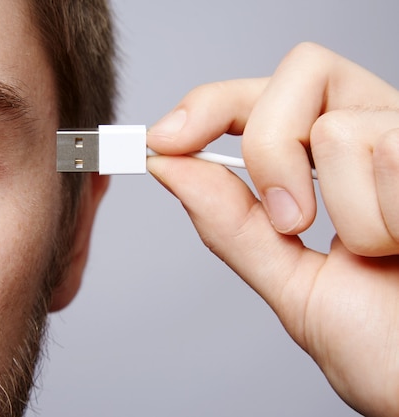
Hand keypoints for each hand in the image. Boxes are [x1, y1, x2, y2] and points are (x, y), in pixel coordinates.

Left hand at [147, 42, 398, 416]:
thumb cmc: (387, 345)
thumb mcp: (290, 283)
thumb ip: (229, 222)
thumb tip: (168, 165)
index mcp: (335, 166)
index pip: (262, 98)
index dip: (209, 105)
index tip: (164, 140)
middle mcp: (379, 136)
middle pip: (298, 75)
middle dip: (270, 149)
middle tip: (292, 221)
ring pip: (337, 128)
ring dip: (345, 214)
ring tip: (383, 252)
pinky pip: (384, 151)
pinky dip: (385, 218)